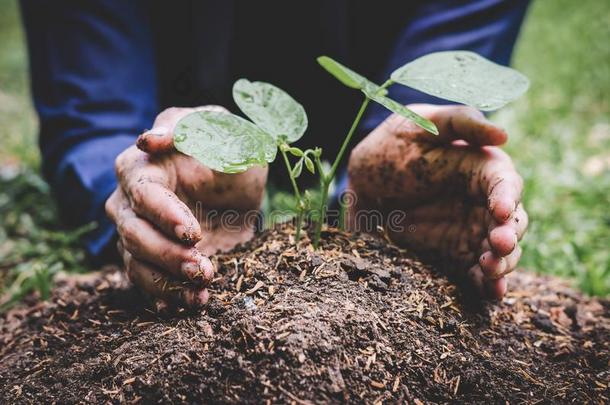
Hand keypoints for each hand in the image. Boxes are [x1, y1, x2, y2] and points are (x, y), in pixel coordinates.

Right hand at [106, 107, 266, 307]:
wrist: (235, 182)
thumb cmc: (226, 146)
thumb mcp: (218, 129)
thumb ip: (188, 129)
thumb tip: (146, 140)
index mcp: (140, 168)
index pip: (143, 196)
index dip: (165, 217)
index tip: (194, 234)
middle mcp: (129, 203)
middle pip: (135, 236)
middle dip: (169, 257)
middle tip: (204, 269)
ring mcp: (139, 234)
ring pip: (138, 265)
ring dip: (168, 284)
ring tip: (201, 293)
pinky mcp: (154, 259)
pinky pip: (148, 284)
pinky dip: (166, 298)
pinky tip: (188, 304)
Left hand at [347, 104, 526, 298]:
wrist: (366, 177)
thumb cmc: (397, 141)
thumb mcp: (423, 123)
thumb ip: (461, 122)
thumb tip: (503, 135)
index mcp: (481, 168)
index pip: (504, 183)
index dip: (507, 197)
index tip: (500, 211)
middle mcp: (482, 202)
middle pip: (511, 222)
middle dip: (509, 236)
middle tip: (498, 245)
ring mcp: (470, 230)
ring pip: (499, 251)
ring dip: (501, 263)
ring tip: (490, 271)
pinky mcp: (454, 254)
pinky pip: (475, 272)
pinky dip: (486, 285)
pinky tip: (492, 294)